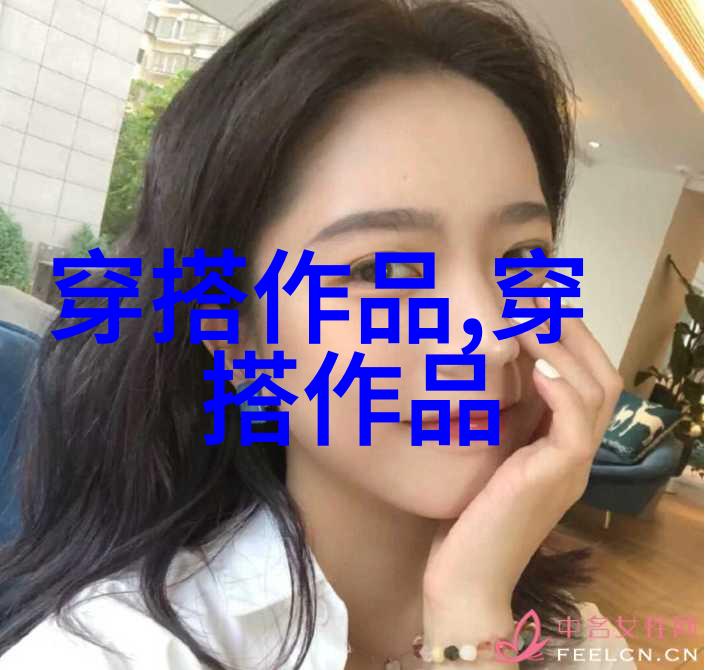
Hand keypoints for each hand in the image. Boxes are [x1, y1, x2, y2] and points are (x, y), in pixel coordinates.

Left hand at [423, 291, 622, 612]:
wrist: (465, 575)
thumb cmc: (468, 516)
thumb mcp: (486, 457)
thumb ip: (499, 423)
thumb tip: (485, 375)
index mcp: (562, 446)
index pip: (586, 380)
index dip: (568, 339)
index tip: (536, 306)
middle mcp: (577, 452)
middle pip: (602, 376)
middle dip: (572, 330)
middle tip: (537, 298)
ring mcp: (573, 466)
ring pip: (597, 391)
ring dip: (564, 347)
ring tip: (531, 318)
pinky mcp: (558, 477)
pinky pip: (576, 422)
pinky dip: (561, 387)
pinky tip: (535, 365)